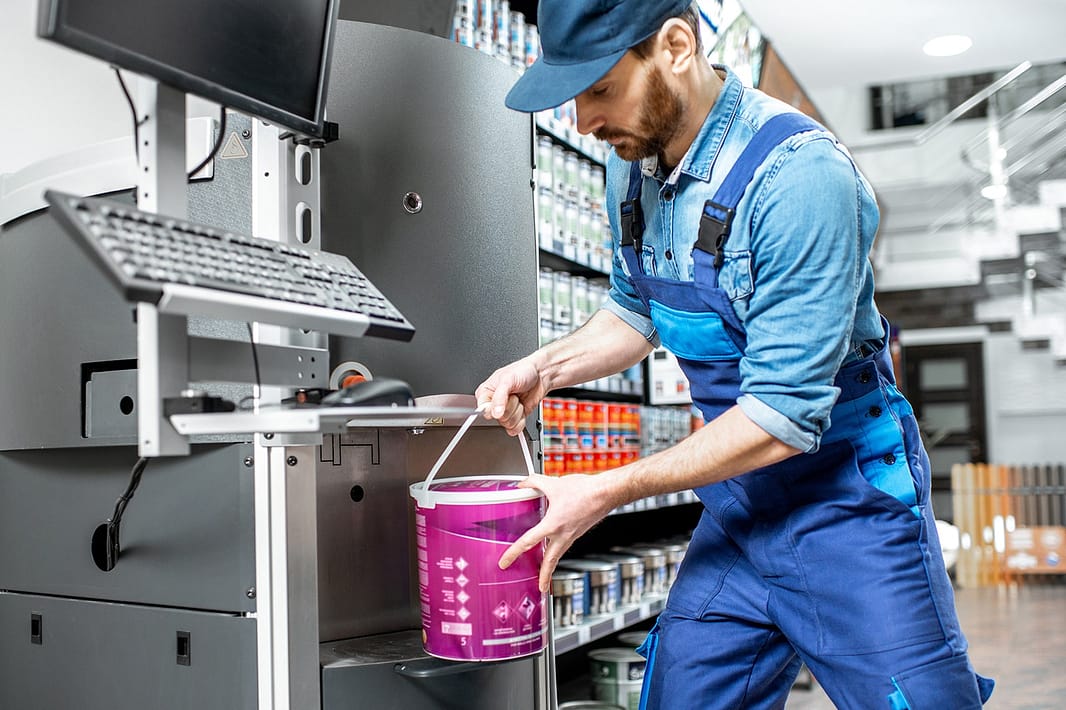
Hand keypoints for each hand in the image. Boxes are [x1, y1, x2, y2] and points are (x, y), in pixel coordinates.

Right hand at [475, 358, 546, 435]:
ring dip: (518, 412)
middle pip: (498, 419)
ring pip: (507, 424)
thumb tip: (495, 413)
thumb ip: (499, 397)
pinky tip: (523, 409)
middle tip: (514, 395)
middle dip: (510, 407)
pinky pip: (514, 430)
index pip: (484, 410)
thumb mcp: (508, 379)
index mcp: (485, 393)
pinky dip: (521, 421)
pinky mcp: (515, 418)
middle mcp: (493, 404)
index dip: (495, 408)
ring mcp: (504, 412)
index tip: (504, 401)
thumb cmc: (522, 371)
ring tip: (519, 399)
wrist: (541, 375)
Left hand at [498, 473, 615, 592]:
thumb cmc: (586, 490)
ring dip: (551, 564)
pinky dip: (558, 550)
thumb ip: (535, 482)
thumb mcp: (554, 483)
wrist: (607, 492)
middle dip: (544, 576)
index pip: (527, 542)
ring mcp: (573, 534)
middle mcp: (563, 534)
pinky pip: (566, 544)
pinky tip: (555, 545)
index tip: (505, 562)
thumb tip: (523, 483)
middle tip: (540, 587)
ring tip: (546, 572)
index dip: (513, 553)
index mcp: (553, 524)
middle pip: (550, 560)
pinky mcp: (579, 530)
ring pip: (559, 554)